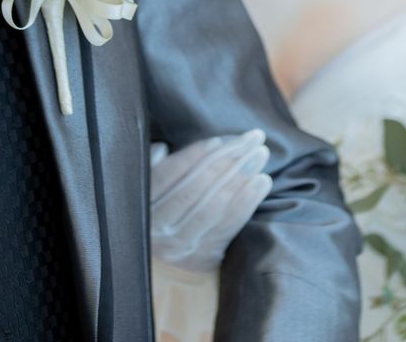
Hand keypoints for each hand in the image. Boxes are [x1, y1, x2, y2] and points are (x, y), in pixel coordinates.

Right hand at [149, 129, 271, 272]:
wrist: (159, 265)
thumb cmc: (154, 208)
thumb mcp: (143, 184)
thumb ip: (151, 167)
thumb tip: (163, 150)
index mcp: (143, 204)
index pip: (169, 175)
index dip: (194, 156)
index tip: (219, 141)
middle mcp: (161, 228)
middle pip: (197, 189)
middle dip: (227, 160)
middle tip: (252, 139)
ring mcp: (184, 245)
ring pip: (216, 207)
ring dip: (241, 178)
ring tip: (260, 154)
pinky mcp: (205, 256)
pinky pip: (229, 226)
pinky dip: (248, 202)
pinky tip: (262, 182)